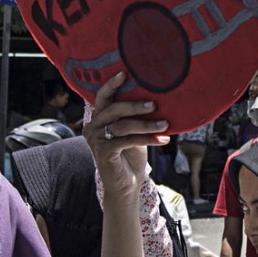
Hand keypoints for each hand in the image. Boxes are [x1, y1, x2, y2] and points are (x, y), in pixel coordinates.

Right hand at [83, 74, 168, 202]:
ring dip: (146, 124)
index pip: (102, 96)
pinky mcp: (103, 152)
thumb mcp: (134, 130)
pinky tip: (162, 139)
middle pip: (113, 109)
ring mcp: (96, 140)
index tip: (124, 73)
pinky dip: (146, 139)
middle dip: (135, 105)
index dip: (111, 84)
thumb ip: (135, 115)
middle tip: (154, 104)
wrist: (126, 183)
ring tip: (165, 123)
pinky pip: (126, 141)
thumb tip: (157, 97)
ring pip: (122, 125)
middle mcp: (93, 126)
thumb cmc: (131, 153)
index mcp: (99, 117)